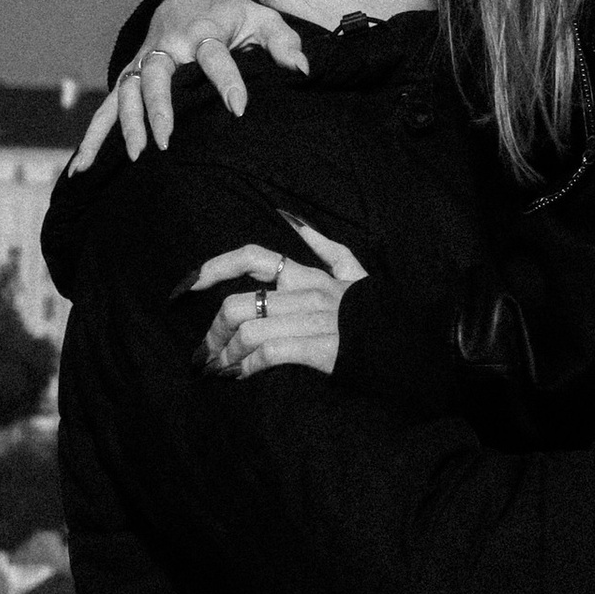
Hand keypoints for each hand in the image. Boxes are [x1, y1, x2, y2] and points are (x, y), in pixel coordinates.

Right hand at [74, 0, 309, 170]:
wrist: (186, 3)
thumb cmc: (232, 19)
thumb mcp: (262, 21)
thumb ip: (283, 43)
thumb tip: (299, 69)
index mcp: (204, 30)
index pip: (214, 55)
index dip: (225, 80)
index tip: (238, 108)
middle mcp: (168, 47)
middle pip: (158, 76)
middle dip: (160, 107)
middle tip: (168, 139)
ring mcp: (143, 63)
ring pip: (128, 92)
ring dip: (129, 122)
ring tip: (139, 155)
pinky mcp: (129, 78)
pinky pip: (106, 107)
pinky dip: (92, 137)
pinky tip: (81, 168)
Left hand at [191, 222, 365, 377]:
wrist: (407, 343)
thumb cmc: (377, 310)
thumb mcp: (354, 270)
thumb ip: (324, 246)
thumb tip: (290, 218)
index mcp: (308, 274)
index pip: (253, 258)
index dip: (213, 269)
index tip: (187, 288)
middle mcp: (306, 293)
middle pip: (239, 304)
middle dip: (214, 332)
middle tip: (206, 351)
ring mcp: (311, 320)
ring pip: (248, 330)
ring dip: (225, 354)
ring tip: (219, 368)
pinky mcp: (318, 348)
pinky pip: (268, 353)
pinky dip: (246, 367)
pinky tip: (239, 376)